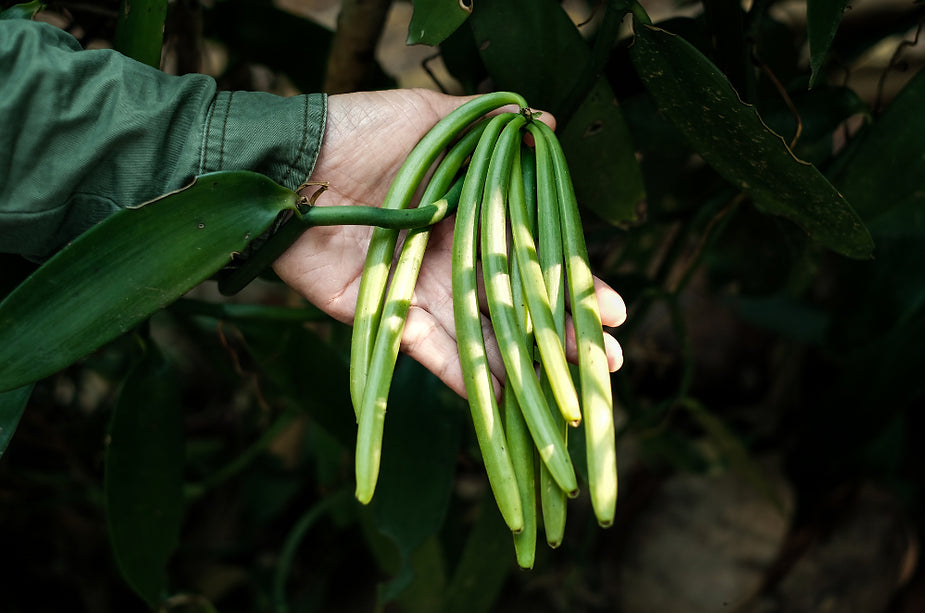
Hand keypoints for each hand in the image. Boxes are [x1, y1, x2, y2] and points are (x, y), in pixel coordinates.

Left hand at [273, 88, 625, 398]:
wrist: (291, 162)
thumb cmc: (362, 132)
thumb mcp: (432, 117)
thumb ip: (489, 124)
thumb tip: (546, 121)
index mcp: (474, 215)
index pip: (536, 256)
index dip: (574, 284)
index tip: (613, 310)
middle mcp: (456, 259)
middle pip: (519, 305)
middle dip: (565, 335)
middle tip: (607, 363)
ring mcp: (423, 292)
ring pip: (486, 336)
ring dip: (530, 366)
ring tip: (574, 390)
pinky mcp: (388, 316)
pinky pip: (433, 353)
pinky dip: (467, 379)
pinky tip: (507, 403)